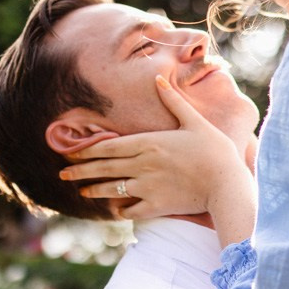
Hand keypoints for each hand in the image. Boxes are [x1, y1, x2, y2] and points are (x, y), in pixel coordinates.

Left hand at [59, 76, 255, 243]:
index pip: (108, 147)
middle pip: (103, 168)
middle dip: (80, 171)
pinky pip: (131, 210)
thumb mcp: (194, 121)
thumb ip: (173, 101)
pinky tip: (115, 210)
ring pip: (112, 189)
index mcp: (148, 142)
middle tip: (62, 174)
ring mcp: (147, 187)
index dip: (87, 150)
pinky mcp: (156, 206)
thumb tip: (160, 78)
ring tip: (83, 191)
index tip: (71, 152)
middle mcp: (142, 165)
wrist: (226, 184)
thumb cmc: (214, 150)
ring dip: (95, 190)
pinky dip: (121, 210)